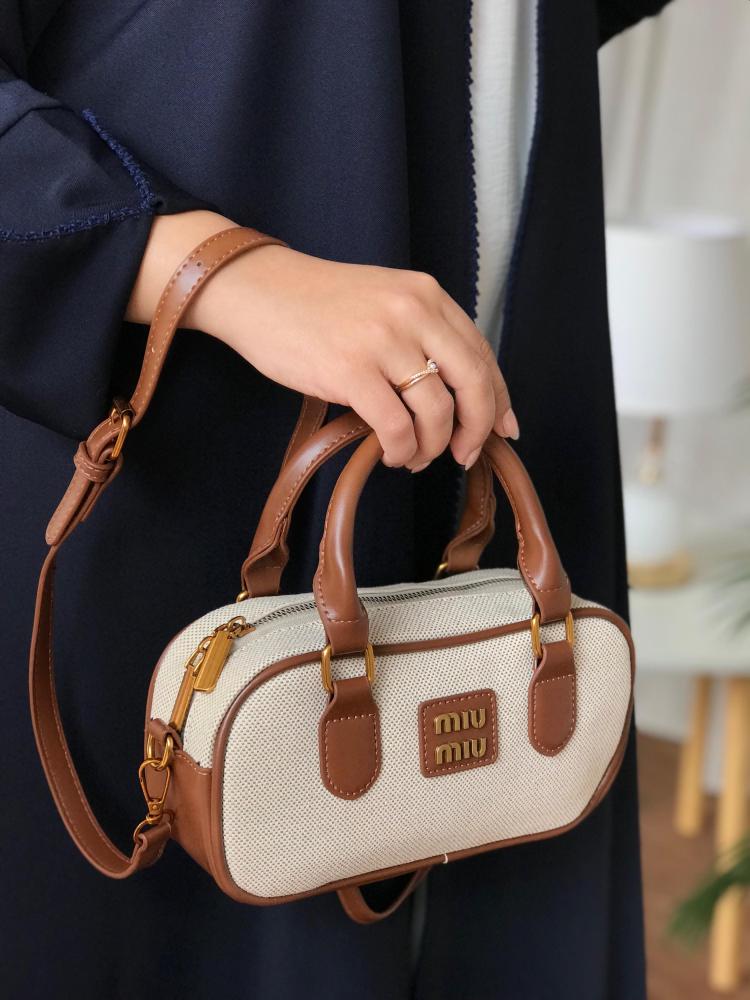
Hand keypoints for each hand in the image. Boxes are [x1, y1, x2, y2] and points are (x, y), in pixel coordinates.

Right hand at [128, 212, 519, 469]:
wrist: (255, 290)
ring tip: (412, 457)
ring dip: (431, 446)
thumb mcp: (381, 301)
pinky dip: (400, 450)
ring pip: (436, 410)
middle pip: (472, 382)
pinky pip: (396, 426)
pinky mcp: (350, 370)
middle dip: (477, 429)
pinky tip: (389, 455)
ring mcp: (381, 340)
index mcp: (425, 294)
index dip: (498, 398)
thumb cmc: (314, 304)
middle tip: (463, 454)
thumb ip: (420, 334)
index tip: (504, 429)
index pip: (481, 352)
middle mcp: (411, 311)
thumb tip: (454, 393)